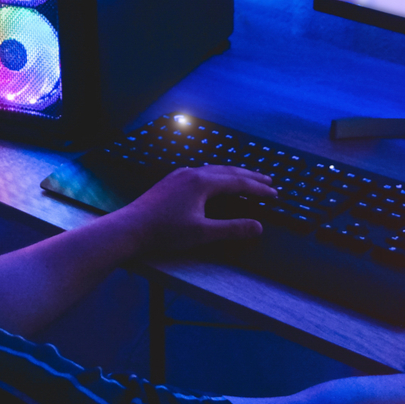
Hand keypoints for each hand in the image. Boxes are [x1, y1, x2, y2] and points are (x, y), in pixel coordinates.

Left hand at [112, 166, 273, 256]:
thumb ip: (232, 229)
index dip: (258, 188)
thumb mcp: (202, 233)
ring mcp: (180, 175)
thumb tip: (259, 226)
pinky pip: (201, 172)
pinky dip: (216, 175)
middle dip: (250, 176)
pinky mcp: (171, 181)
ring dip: (233, 174)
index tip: (274, 194)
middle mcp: (192, 173)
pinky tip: (214, 181)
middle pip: (228, 171)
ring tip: (246, 179)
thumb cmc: (165, 232)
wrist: (130, 227)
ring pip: (213, 169)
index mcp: (202, 182)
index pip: (238, 182)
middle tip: (268, 181)